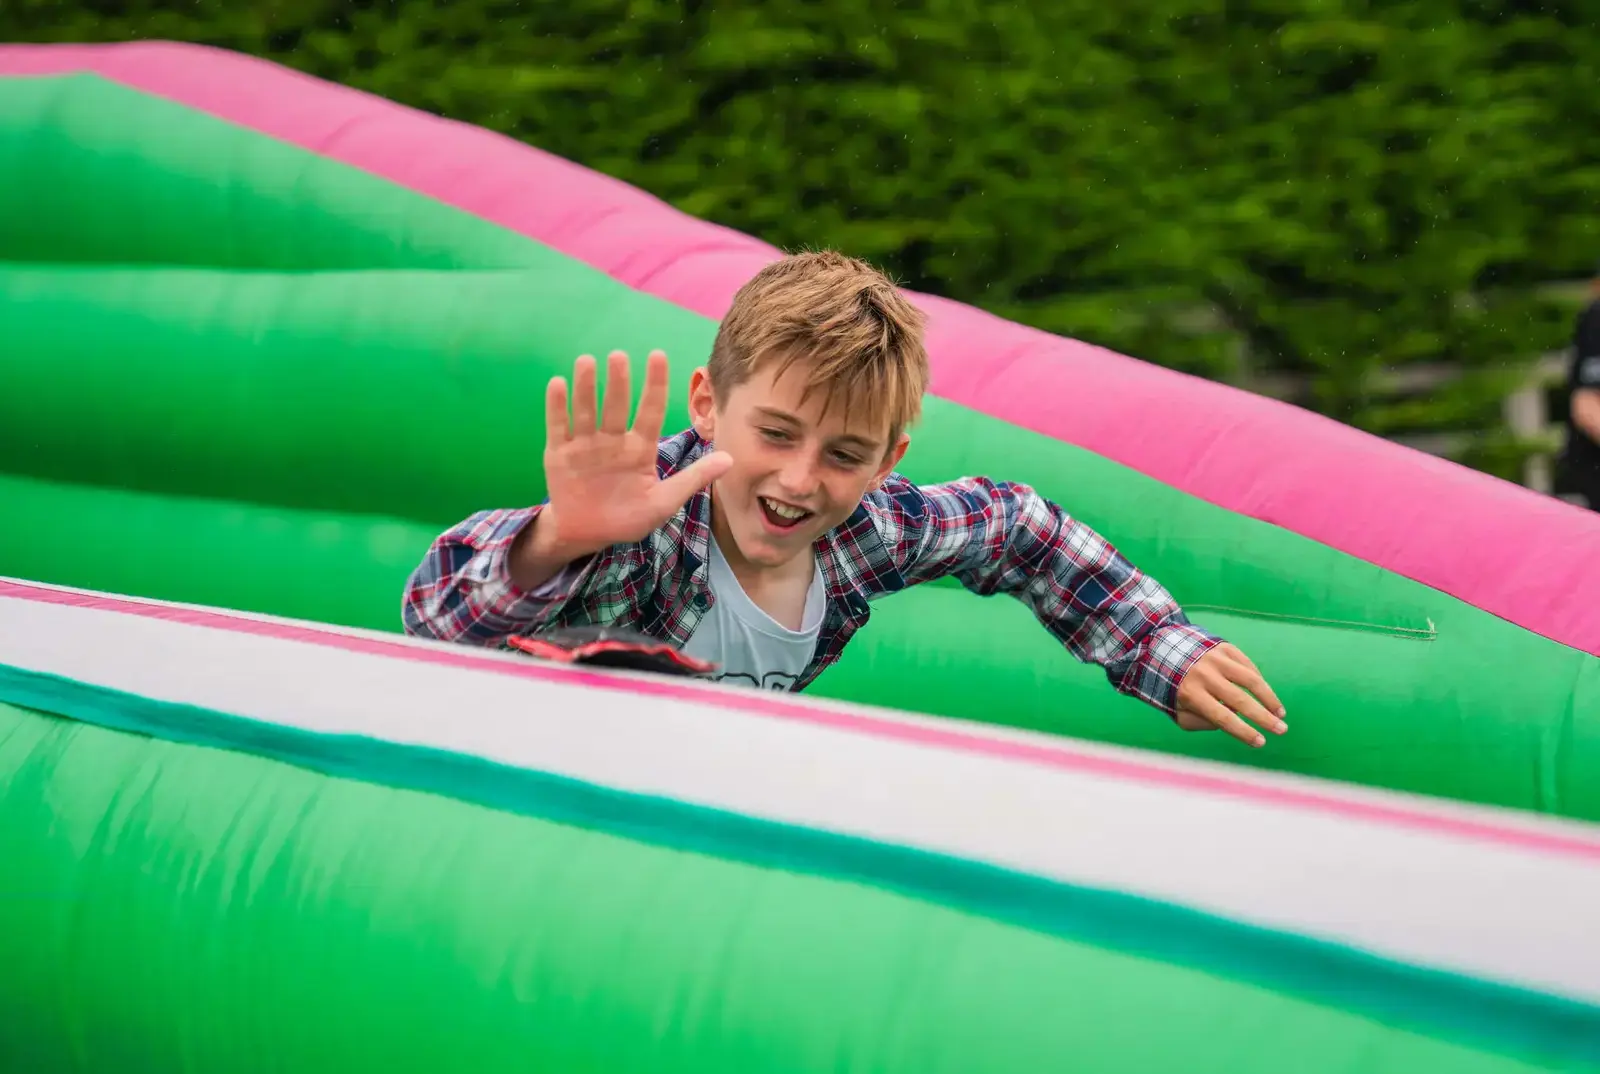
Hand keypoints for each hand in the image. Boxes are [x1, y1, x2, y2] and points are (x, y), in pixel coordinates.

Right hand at [534, 349, 731, 559]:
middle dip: (619, 382)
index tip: (658, 356)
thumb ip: (693, 479)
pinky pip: (559, 427)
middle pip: (616, 406)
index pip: (649, 411)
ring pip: (587, 411)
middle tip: (620, 356)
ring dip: (586, 387)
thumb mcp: (664, 502)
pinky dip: (557, 407)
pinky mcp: (559, 454)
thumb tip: (731, 459)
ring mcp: (585, 445)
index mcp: (639, 448)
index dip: (655, 384)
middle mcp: (612, 440)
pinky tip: (558, 384)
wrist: (587, 534)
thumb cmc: (628, 517)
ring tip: (587, 361)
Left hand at [1173, 643, 1285, 747]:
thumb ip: (1202, 722)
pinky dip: (1259, 681)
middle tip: (1282, 730)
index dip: (1243, 731)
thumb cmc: (1175, 688)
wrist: (1164, 649)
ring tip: (1280, 713)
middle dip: (1264, 718)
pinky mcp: (1224, 647)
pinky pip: (1248, 666)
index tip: (1261, 742)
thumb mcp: (1179, 712)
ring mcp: (1216, 659)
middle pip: (1240, 700)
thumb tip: (1232, 719)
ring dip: (1269, 698)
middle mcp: (1205, 675)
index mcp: (1191, 694)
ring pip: (1251, 680)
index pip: (1222, 718)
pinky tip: (1266, 695)